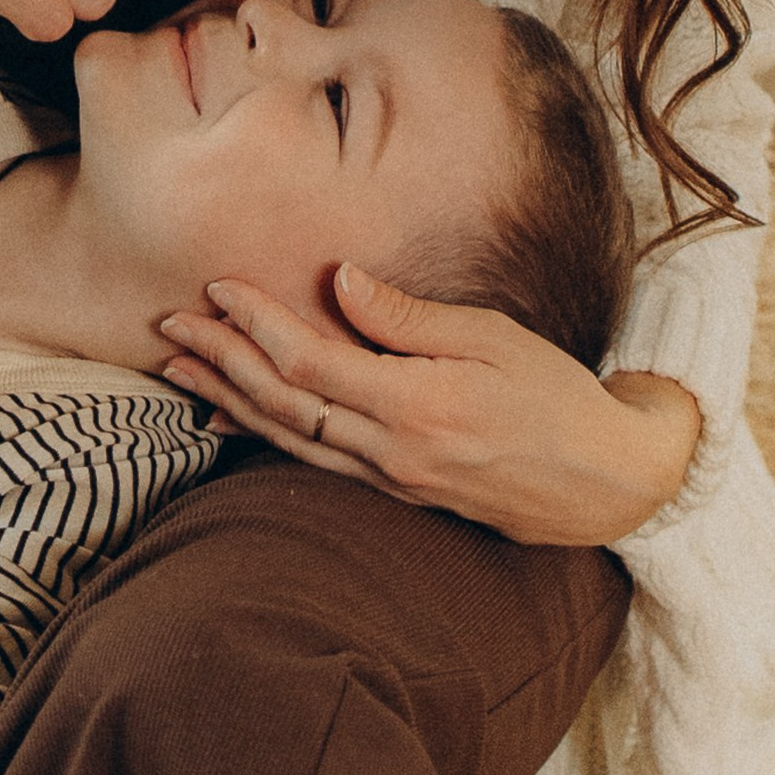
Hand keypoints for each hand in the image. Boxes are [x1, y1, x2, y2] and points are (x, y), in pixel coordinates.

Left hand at [159, 268, 703, 546]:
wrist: (607, 483)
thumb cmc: (556, 396)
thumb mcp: (494, 339)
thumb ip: (410, 317)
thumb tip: (340, 280)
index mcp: (416, 406)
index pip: (310, 361)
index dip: (256, 322)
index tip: (216, 284)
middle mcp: (393, 453)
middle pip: (283, 405)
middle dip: (220, 362)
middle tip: (168, 325)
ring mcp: (392, 481)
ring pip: (288, 440)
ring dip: (228, 402)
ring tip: (179, 368)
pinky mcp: (397, 493)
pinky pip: (314, 463)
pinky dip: (265, 435)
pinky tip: (233, 417)